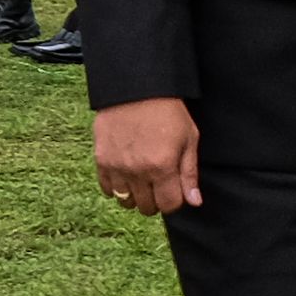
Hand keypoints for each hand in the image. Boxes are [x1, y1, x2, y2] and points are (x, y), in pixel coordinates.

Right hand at [95, 96, 203, 214]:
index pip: (169, 205)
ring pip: (126, 202)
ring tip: (141, 179)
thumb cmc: (167, 111)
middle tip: (158, 183)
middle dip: (156, 200)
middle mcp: (138, 171)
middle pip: (147, 208)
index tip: (174, 189)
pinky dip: (116, 187)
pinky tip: (125, 174)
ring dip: (136, 195)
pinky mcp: (101, 160)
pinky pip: (107, 189)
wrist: (136, 88)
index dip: (174, 200)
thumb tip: (194, 202)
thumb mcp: (188, 138)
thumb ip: (189, 173)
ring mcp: (117, 167)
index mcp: (162, 167)